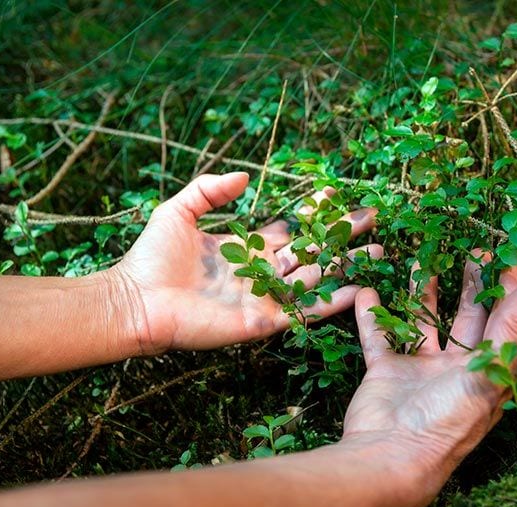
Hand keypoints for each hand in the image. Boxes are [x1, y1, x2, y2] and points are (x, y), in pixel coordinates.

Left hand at [108, 172, 379, 353]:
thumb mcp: (179, 211)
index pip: (291, 228)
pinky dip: (332, 303)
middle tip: (374, 218)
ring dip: (348, 267)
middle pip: (313, 251)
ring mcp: (265, 297)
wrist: (136, 300)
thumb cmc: (151, 258)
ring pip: (317, 280)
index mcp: (247, 247)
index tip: (336, 192)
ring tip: (380, 252)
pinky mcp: (262, 321)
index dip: (313, 211)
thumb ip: (209, 190)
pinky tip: (359, 291)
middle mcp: (262, 272)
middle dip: (343, 235)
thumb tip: (245, 175)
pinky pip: (303, 312)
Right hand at [341, 251, 516, 506]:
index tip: (516, 249)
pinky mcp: (386, 371)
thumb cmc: (448, 420)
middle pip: (469, 316)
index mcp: (488, 369)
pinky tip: (368, 291)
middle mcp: (458, 367)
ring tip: (425, 258)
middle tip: (475, 249)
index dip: (513, 285)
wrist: (391, 456)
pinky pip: (380, 336)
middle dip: (474, 283)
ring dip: (424, 292)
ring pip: (424, 320)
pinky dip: (373, 315)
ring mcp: (421, 368)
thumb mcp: (489, 371)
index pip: (508, 318)